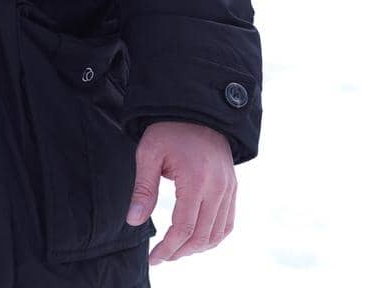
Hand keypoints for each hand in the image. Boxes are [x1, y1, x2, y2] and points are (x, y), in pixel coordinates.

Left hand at [127, 120, 235, 263]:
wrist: (198, 108)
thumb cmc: (169, 129)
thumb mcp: (149, 153)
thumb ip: (143, 189)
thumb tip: (133, 221)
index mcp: (196, 179)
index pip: (184, 228)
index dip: (168, 248)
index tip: (154, 258)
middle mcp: (218, 187)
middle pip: (202, 236)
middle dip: (180, 252)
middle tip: (162, 256)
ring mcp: (228, 188)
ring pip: (218, 233)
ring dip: (198, 248)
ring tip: (176, 250)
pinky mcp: (232, 186)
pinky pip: (228, 222)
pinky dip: (214, 237)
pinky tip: (197, 239)